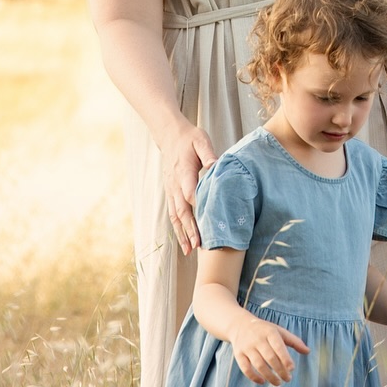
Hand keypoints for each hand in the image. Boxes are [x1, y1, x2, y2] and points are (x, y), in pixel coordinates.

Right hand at [160, 119, 215, 253]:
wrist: (170, 136)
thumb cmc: (189, 138)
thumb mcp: (201, 140)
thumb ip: (208, 154)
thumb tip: (216, 166)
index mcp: (184, 171)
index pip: (190, 192)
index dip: (197, 206)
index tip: (207, 221)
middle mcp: (175, 184)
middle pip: (182, 210)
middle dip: (190, 228)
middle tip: (198, 244)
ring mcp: (171, 190)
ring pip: (175, 215)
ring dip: (182, 233)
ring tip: (190, 250)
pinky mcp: (170, 193)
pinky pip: (173, 214)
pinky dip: (178, 229)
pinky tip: (184, 242)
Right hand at [229, 312, 308, 385]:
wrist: (240, 325)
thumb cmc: (265, 330)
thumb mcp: (279, 331)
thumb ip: (294, 341)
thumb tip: (308, 351)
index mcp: (269, 332)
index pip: (278, 346)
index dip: (285, 358)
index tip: (292, 369)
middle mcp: (257, 339)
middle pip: (269, 357)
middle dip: (280, 371)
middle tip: (288, 379)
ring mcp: (247, 347)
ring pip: (258, 365)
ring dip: (269, 376)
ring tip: (278, 383)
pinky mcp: (239, 354)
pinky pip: (245, 368)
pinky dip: (254, 377)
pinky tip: (263, 381)